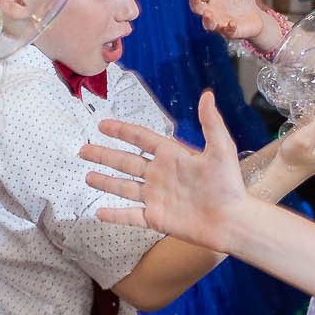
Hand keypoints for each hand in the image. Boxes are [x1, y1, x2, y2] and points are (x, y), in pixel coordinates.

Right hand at [79, 90, 250, 252]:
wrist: (231, 220)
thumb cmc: (228, 185)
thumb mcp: (221, 149)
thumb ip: (210, 123)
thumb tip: (207, 94)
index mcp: (171, 156)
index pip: (141, 139)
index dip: (122, 131)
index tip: (103, 125)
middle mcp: (160, 175)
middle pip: (125, 162)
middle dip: (104, 155)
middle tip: (83, 149)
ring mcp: (156, 197)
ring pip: (123, 188)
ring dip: (105, 181)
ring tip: (87, 176)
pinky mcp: (156, 218)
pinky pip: (130, 215)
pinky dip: (114, 215)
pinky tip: (98, 212)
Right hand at [189, 0, 268, 41]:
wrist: (256, 17)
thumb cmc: (241, 1)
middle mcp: (212, 12)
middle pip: (198, 9)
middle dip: (195, 3)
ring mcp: (221, 23)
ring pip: (208, 25)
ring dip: (207, 20)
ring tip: (207, 13)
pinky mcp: (232, 32)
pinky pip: (228, 32)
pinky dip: (229, 28)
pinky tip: (231, 22)